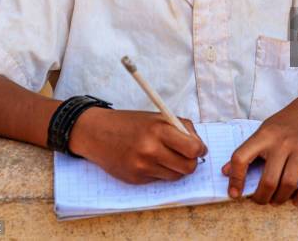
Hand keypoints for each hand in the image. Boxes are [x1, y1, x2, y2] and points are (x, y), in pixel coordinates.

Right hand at [69, 108, 206, 183]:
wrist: (98, 133)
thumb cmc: (131, 123)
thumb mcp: (158, 117)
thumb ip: (181, 129)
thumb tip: (199, 147)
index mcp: (160, 129)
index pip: (193, 148)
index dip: (199, 149)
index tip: (199, 148)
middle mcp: (151, 149)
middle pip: (188, 167)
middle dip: (190, 162)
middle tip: (185, 155)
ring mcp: (143, 166)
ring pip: (175, 176)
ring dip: (175, 168)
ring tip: (165, 155)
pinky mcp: (136, 179)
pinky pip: (159, 179)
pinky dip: (159, 172)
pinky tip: (148, 160)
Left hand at [221, 92, 297, 204]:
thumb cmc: (285, 123)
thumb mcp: (263, 130)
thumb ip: (246, 151)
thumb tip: (226, 171)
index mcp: (263, 135)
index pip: (241, 158)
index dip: (235, 179)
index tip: (235, 193)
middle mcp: (281, 142)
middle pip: (268, 181)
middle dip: (261, 198)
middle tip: (261, 200)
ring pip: (288, 184)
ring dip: (280, 199)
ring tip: (276, 200)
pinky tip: (295, 200)